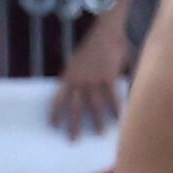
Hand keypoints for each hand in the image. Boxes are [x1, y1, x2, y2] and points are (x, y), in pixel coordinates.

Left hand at [48, 9, 130, 137]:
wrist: (107, 32)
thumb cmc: (97, 47)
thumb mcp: (81, 63)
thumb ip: (83, 78)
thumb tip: (84, 92)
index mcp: (68, 76)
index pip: (58, 99)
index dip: (55, 113)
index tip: (53, 126)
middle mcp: (79, 81)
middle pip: (75, 107)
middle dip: (75, 124)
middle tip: (74, 140)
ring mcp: (94, 80)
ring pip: (94, 105)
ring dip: (98, 120)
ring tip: (101, 134)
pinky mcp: (108, 77)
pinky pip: (112, 97)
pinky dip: (116, 108)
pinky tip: (119, 118)